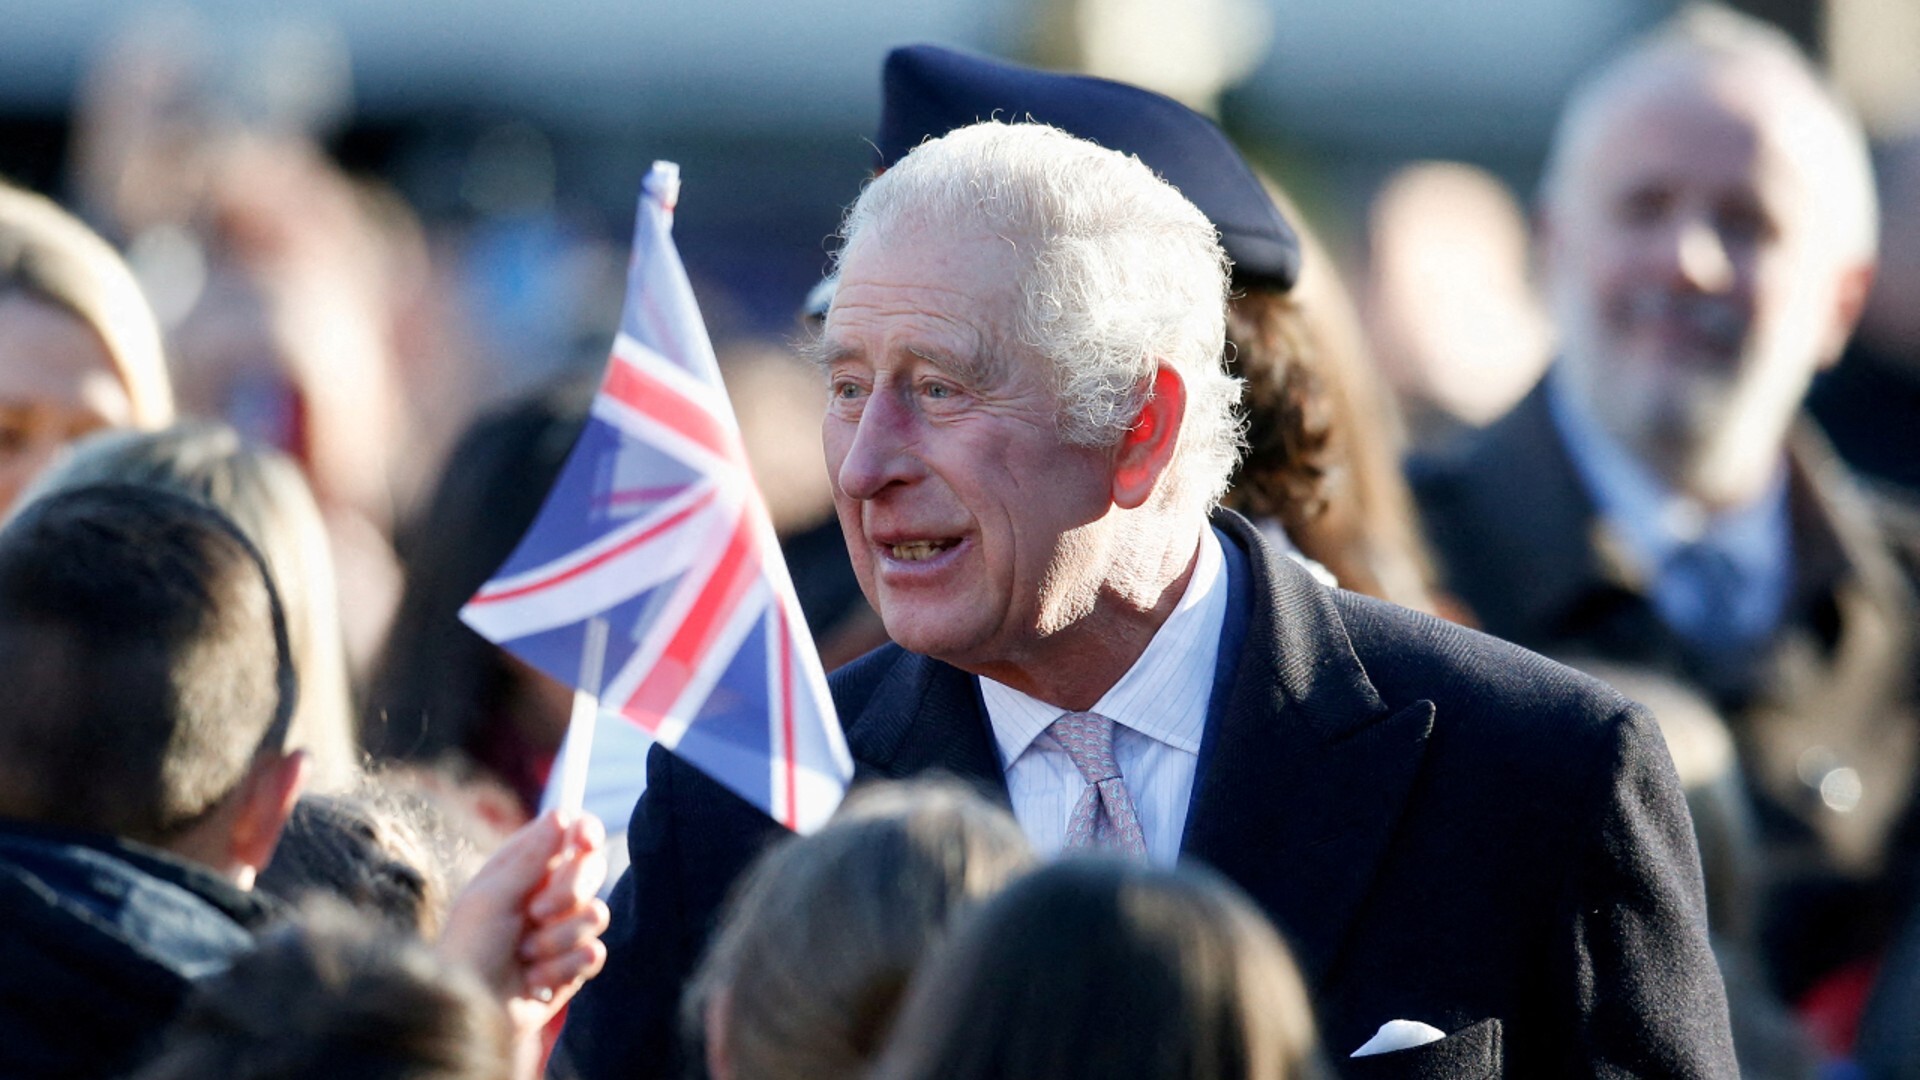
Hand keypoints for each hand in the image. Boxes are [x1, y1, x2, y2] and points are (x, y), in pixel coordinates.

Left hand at [437, 811, 610, 1047]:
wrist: (468, 1010)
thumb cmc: (470, 948)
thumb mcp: (493, 896)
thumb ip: (532, 857)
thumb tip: (562, 814)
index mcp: (525, 867)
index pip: (570, 835)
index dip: (583, 833)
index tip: (583, 841)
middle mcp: (549, 892)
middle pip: (592, 869)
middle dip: (568, 893)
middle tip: (535, 914)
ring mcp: (564, 928)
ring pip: (597, 914)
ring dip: (558, 939)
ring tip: (525, 956)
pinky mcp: (574, 965)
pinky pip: (594, 953)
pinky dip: (562, 968)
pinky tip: (535, 980)